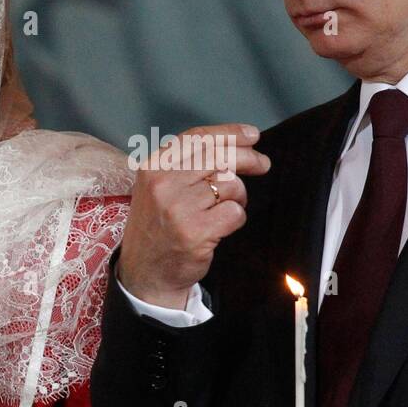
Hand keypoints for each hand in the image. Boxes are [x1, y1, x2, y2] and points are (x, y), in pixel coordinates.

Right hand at [118, 122, 270, 307]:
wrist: (145, 273)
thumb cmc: (158, 227)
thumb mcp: (158, 187)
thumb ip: (187, 165)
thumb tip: (236, 145)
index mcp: (153, 167)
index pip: (197, 138)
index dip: (229, 133)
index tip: (252, 135)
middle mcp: (163, 184)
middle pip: (219, 157)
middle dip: (248, 157)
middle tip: (262, 164)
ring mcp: (179, 208)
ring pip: (230, 185)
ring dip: (238, 196)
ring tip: (224, 208)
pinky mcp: (196, 232)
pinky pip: (235, 212)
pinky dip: (236, 218)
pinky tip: (221, 226)